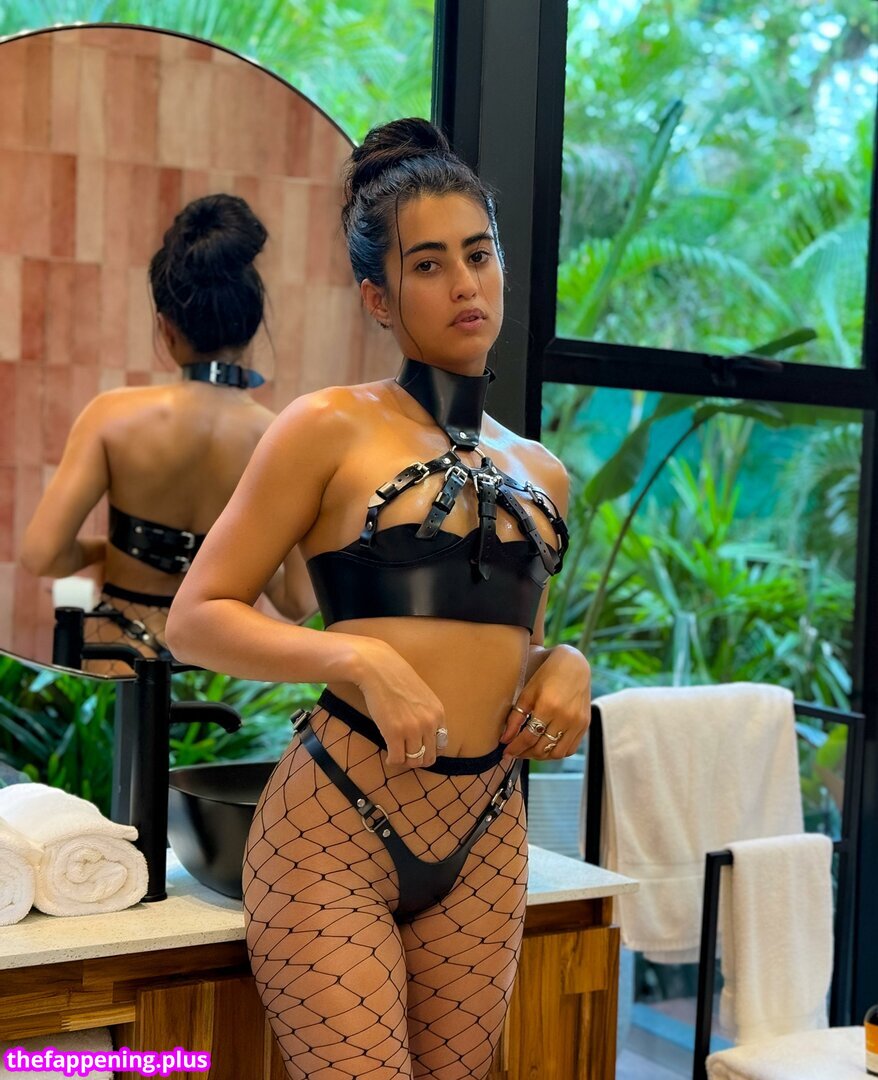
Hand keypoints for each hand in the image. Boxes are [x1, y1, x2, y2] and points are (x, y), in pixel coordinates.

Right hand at [353, 638, 445, 768]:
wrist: (377, 668)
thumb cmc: (397, 679)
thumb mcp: (423, 696)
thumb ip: (428, 714)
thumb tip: (425, 737)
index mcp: (438, 713)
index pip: (441, 745)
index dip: (430, 750)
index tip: (419, 749)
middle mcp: (429, 723)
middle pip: (429, 757)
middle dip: (417, 759)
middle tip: (406, 754)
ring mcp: (412, 729)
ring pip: (413, 761)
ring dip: (405, 761)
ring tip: (397, 754)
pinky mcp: (394, 733)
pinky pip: (397, 759)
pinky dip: (392, 761)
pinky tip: (388, 756)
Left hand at [501, 645, 590, 759]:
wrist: (573, 666)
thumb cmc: (547, 676)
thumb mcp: (527, 693)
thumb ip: (515, 718)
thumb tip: (504, 739)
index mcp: (548, 707)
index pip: (529, 737)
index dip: (515, 748)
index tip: (505, 752)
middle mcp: (566, 717)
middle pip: (542, 748)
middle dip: (525, 753)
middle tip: (515, 752)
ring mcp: (578, 723)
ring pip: (557, 754)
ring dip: (541, 756)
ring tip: (529, 750)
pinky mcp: (585, 725)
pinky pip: (570, 749)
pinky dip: (557, 752)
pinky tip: (546, 746)